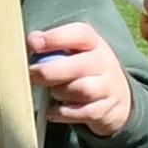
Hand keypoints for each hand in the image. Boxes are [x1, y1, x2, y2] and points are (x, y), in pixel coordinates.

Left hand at [29, 22, 133, 140]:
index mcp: (94, 43)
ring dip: (60, 93)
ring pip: (82, 90)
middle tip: (31, 75)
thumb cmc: (83, 69)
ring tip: (51, 92)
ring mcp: (108, 87)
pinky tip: (52, 111)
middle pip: (79, 66)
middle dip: (50, 72)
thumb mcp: (73, 52)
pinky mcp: (107, 109)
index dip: (55, 38)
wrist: (116, 94)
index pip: (80, 34)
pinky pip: (84, 113)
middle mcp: (104, 62)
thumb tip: (32, 41)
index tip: (33, 43)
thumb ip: (53, 47)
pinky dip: (63, 113)